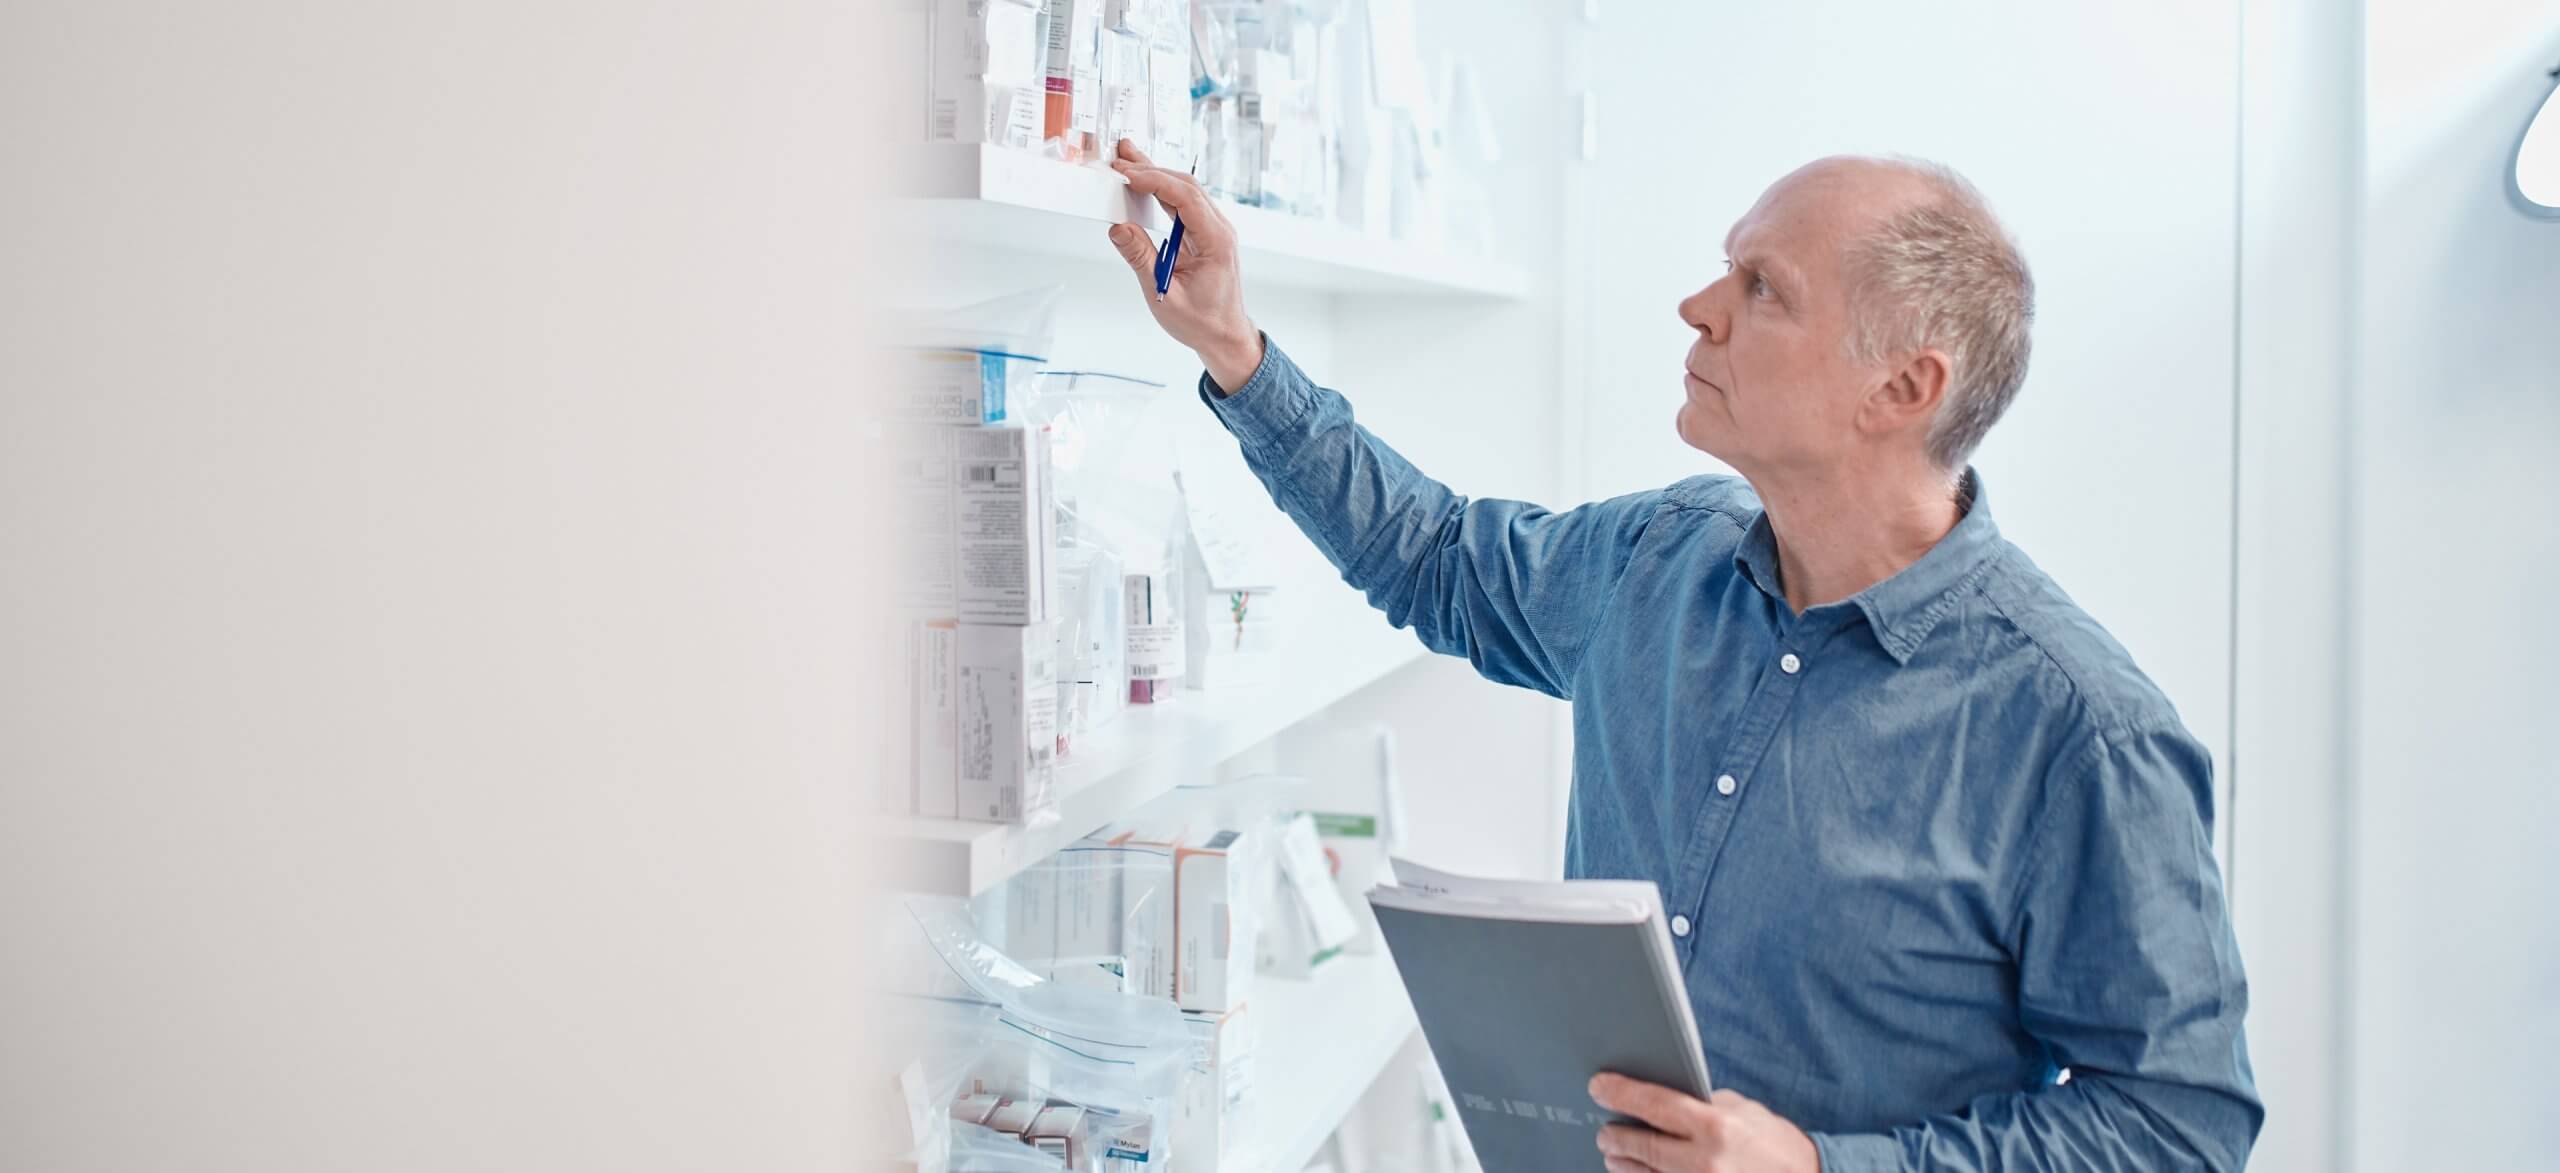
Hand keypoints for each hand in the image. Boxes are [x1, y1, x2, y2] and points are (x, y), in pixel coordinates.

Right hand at [1103, 139, 1262, 392]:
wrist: (1224, 337)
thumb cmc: (1201, 322)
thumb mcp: (1165, 294)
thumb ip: (1141, 259)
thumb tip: (1119, 228)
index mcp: (1216, 241)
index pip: (1184, 197)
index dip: (1154, 180)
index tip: (1126, 173)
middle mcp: (1219, 229)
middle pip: (1185, 186)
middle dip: (1152, 168)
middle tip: (1121, 156)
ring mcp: (1214, 231)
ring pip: (1185, 191)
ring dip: (1156, 175)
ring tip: (1128, 160)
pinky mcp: (1204, 235)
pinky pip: (1183, 205)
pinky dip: (1161, 192)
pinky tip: (1143, 184)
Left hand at [1588, 1074, 1820, 1172]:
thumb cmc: (1778, 1147)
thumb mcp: (1747, 1112)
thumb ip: (1707, 1104)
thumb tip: (1668, 1101)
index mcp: (1717, 1126)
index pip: (1655, 1104)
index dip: (1622, 1093)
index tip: (1599, 1087)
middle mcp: (1706, 1160)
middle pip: (1644, 1146)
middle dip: (1617, 1136)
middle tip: (1604, 1130)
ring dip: (1624, 1164)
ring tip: (1614, 1154)